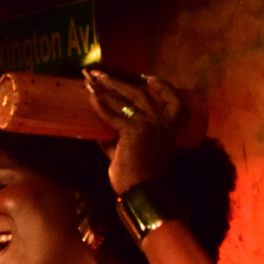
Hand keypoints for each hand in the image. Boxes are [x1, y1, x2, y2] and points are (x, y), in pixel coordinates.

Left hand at [83, 71, 181, 194]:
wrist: (140, 190)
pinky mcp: (134, 129)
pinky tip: (90, 96)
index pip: (173, 100)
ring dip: (106, 86)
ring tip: (90, 78)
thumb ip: (119, 140)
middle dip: (118, 82)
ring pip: (126, 98)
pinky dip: (99, 105)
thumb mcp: (133, 151)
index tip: (148, 78)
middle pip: (141, 93)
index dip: (162, 86)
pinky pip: (112, 114)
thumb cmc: (138, 176)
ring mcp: (150, 124)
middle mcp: (163, 122)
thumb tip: (101, 132)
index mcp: (171, 128)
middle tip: (99, 74)